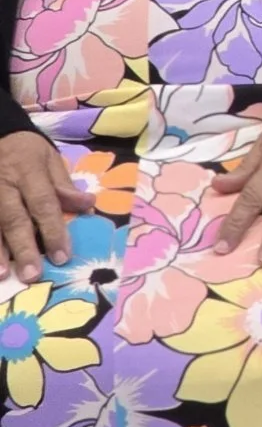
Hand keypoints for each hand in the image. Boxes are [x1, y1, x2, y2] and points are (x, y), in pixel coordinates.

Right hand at [0, 132, 89, 281]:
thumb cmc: (26, 150)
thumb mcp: (50, 158)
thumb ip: (65, 186)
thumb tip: (89, 208)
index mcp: (29, 172)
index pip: (44, 204)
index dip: (53, 230)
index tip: (62, 256)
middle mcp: (4, 186)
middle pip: (14, 219)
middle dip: (23, 248)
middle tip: (33, 275)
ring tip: (3, 275)